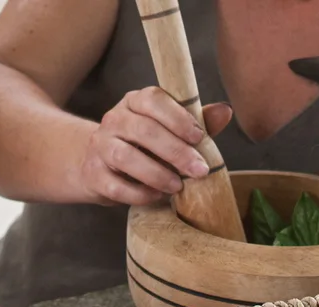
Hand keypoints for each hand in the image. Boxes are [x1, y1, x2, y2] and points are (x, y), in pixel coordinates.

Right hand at [78, 87, 232, 205]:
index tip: (199, 137)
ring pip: (126, 157)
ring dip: (157, 174)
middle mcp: (114, 119)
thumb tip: (225, 111)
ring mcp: (100, 146)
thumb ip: (197, 122)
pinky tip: (157, 196)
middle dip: (176, 152)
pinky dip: (139, 193)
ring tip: (177, 187)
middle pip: (143, 130)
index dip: (178, 118)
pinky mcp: (93, 174)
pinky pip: (115, 185)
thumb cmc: (145, 146)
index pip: (153, 99)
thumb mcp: (171, 130)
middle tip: (200, 170)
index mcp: (135, 101)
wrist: (101, 165)